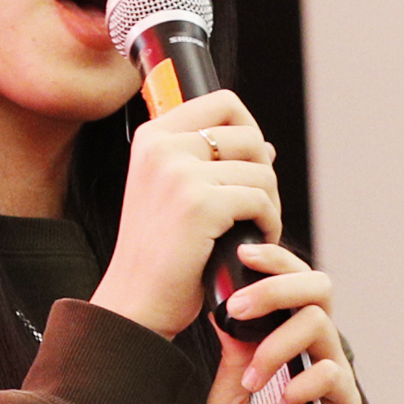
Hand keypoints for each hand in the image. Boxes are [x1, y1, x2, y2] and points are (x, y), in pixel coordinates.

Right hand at [90, 89, 281, 338]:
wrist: (135, 300)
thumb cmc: (157, 254)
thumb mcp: (172, 194)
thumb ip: (211, 162)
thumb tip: (265, 147)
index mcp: (151, 138)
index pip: (222, 102)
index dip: (248, 128)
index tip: (247, 163)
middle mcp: (162, 148)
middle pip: (249, 136)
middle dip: (263, 173)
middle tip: (253, 208)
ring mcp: (180, 174)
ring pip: (262, 171)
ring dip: (268, 205)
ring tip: (249, 230)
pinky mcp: (201, 205)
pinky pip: (261, 201)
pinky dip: (268, 225)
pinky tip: (250, 243)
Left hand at [208, 240, 363, 403]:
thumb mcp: (227, 401)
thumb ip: (231, 360)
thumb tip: (226, 314)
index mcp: (285, 338)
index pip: (289, 284)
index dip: (273, 261)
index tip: (241, 254)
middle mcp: (313, 347)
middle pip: (315, 287)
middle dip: (275, 286)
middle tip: (240, 307)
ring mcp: (332, 369)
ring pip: (318, 321)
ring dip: (276, 346)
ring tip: (254, 383)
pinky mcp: (346, 400)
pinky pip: (330, 371)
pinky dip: (301, 383)